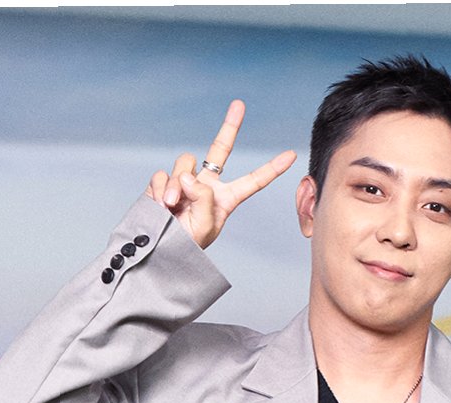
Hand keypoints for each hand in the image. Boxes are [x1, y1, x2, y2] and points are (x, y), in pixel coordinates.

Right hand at [146, 100, 296, 248]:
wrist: (159, 250)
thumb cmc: (186, 246)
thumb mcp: (206, 227)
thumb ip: (205, 198)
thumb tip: (191, 176)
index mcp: (225, 200)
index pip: (252, 181)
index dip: (271, 169)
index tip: (291, 155)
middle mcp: (207, 186)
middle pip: (220, 150)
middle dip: (229, 126)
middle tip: (240, 105)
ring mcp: (185, 182)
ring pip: (185, 164)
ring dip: (178, 185)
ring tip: (173, 206)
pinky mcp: (164, 183)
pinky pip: (163, 175)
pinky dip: (162, 189)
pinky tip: (161, 205)